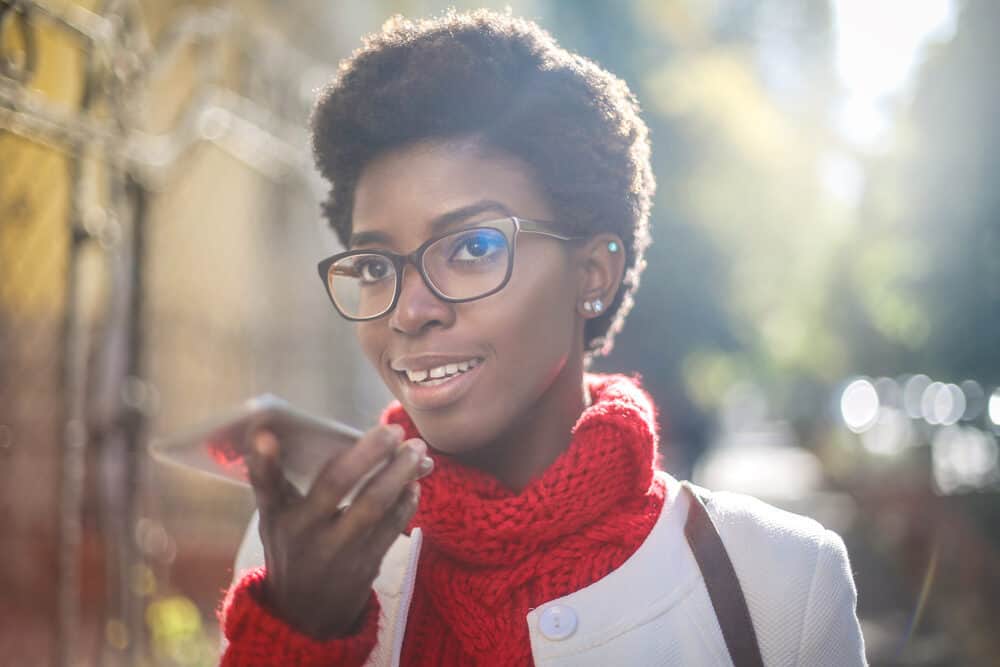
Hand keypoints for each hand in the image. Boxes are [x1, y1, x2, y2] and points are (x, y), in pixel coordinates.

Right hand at [246, 423, 431, 638]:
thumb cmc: (291, 548)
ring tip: (417, 449)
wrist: (305, 615)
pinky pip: (393, 527)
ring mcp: (339, 550)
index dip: (264, 462)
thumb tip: (275, 432)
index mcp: (280, 517)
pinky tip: (415, 482)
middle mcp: (306, 532)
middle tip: (393, 429)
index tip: (265, 435)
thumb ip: (279, 480)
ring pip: (374, 504)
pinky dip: (407, 501)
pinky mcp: (367, 563)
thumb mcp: (275, 519)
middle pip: (337, 484)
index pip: (267, 486)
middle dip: (368, 452)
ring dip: (400, 473)